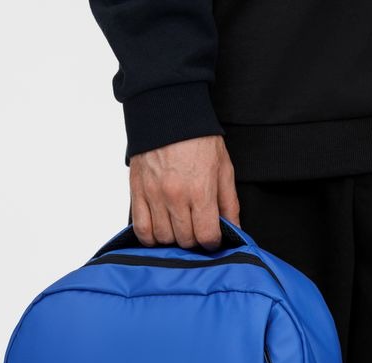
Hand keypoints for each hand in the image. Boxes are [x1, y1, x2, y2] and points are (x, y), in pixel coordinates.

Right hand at [129, 135, 239, 249]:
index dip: (212, 242)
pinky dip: (150, 237)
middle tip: (196, 228)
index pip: (206, 236)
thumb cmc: (198, 138)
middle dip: (194, 239)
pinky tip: (159, 231)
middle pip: (185, 240)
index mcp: (200, 191)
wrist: (168, 111)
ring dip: (173, 238)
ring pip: (163, 238)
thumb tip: (234, 229)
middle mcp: (176, 196)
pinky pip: (141, 229)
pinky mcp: (137, 192)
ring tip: (178, 227)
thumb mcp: (224, 168)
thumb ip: (229, 203)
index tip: (212, 236)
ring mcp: (154, 195)